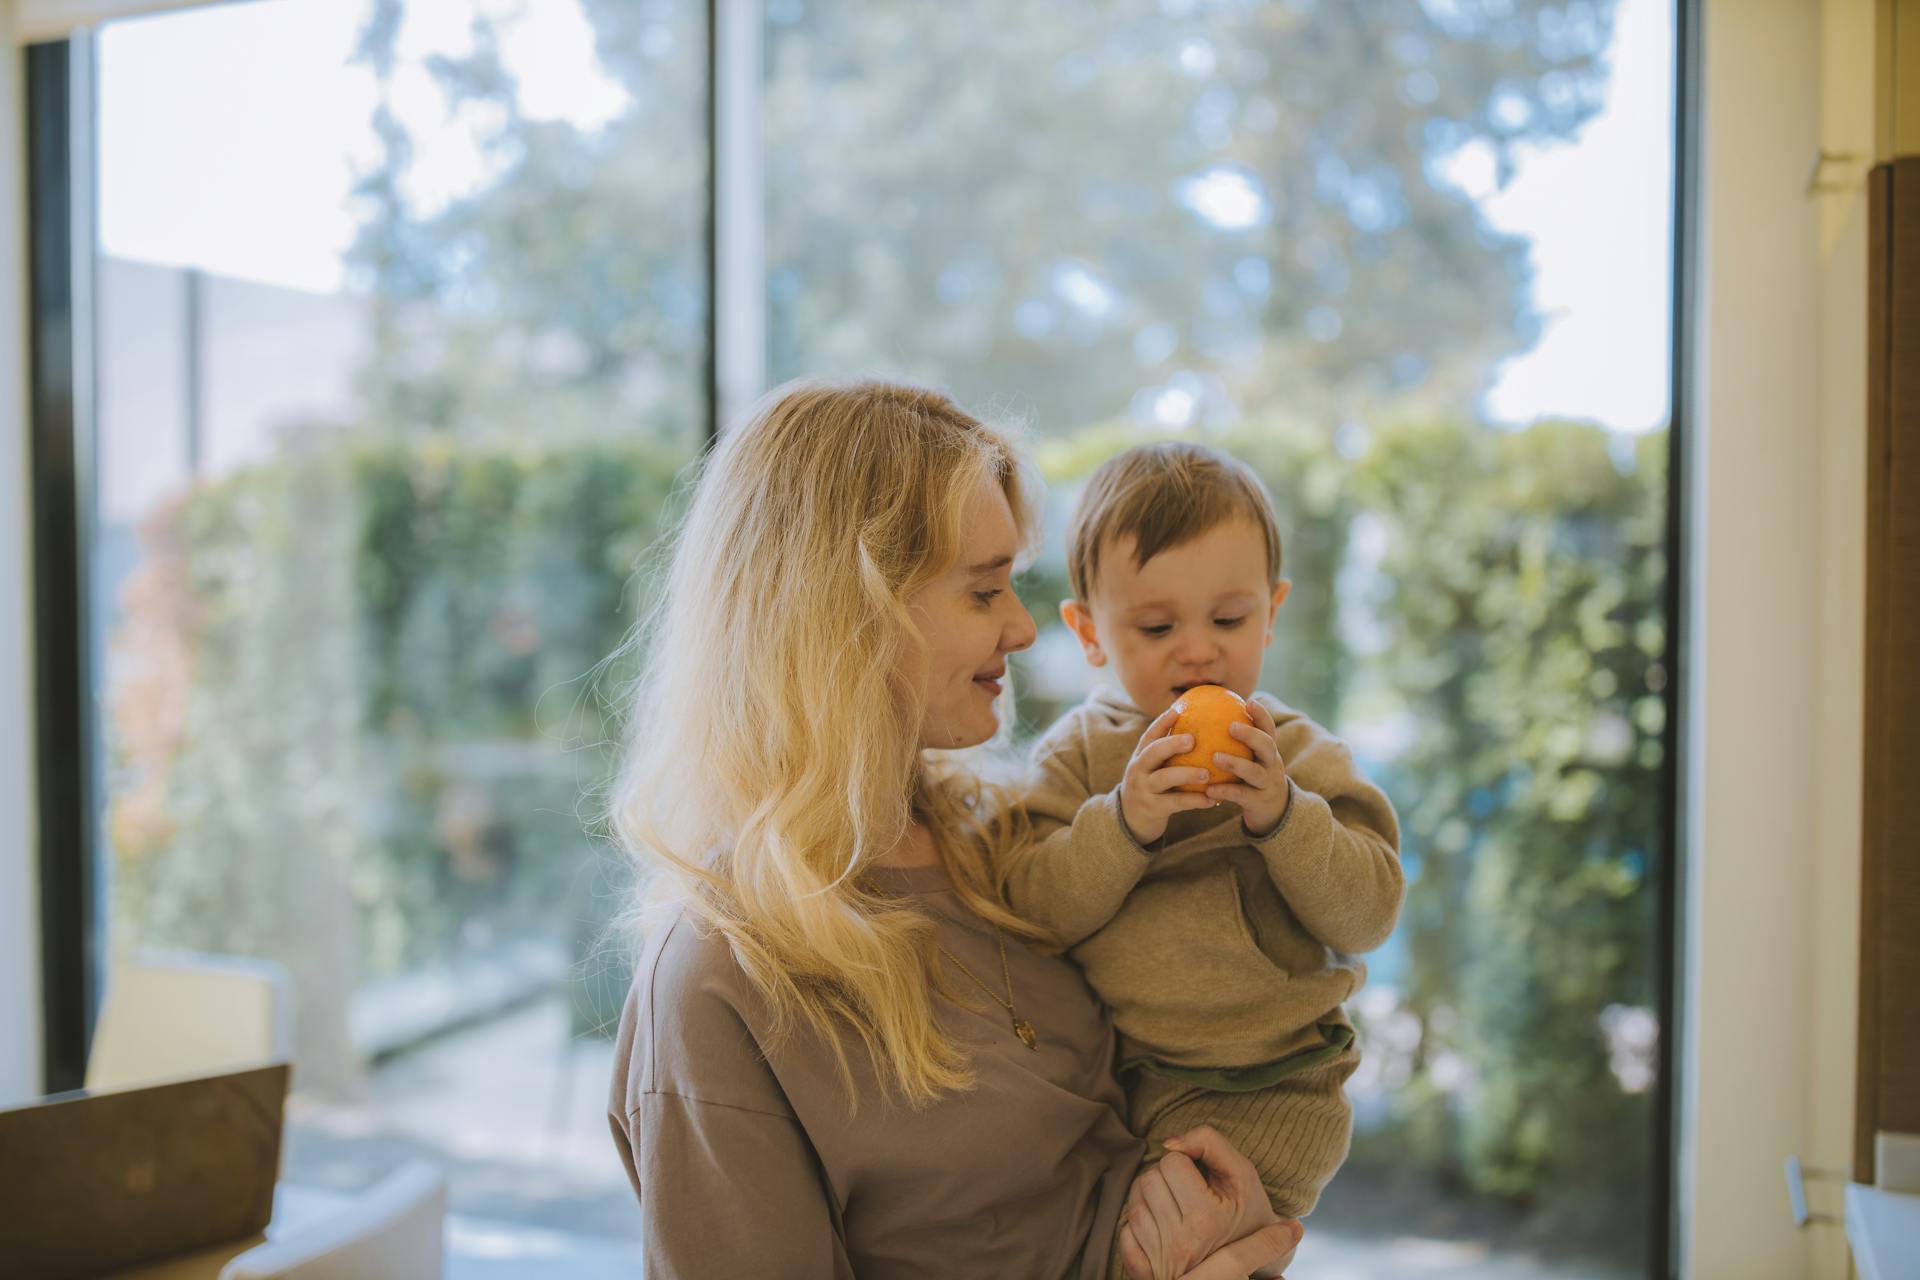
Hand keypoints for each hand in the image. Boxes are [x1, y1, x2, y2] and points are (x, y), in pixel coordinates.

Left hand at [1116, 1125, 1298, 1279]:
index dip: (1184, 1160)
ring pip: (1133, 1206)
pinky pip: (1124, 1234)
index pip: (1171, 1163)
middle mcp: (1183, 1243)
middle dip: (1164, 1177)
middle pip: (1148, 1181)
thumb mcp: (1241, 1171)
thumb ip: (1209, 1142)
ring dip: (1149, 1199)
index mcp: (1207, 1219)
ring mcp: (1163, 1259)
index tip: (1198, 1176)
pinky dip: (1136, 1227)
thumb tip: (1167, 1143)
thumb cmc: (1246, 1208)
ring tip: (1174, 1206)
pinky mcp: (1148, 1272)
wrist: (1251, 1255)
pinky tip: (1160, 1226)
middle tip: (1185, 1190)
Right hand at [1119, 706, 1217, 846]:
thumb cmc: (1151, 788)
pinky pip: (1176, 803)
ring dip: (1186, 774)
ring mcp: (1144, 789)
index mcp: (1140, 757)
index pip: (1149, 735)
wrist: (1130, 820)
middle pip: (1152, 752)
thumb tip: (1200, 731)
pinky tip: (1213, 800)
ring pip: (1164, 778)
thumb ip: (1169, 754)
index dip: (1162, 722)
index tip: (1177, 709)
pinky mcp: (1153, 808)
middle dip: (1171, 744)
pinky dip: (1195, 801)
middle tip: (1193, 740)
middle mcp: (1139, 770)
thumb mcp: (1152, 769)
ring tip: (1207, 774)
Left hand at [1203, 700, 1289, 837]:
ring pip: (1254, 771)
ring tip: (1215, 757)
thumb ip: (1237, 742)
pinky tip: (1208, 789)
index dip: (1261, 715)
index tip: (1249, 701)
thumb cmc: (1253, 778)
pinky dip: (1225, 791)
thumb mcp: (1252, 759)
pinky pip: (1241, 795)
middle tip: (1230, 726)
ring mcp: (1267, 783)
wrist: (1274, 812)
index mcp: (1268, 751)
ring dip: (1235, 763)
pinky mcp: (1259, 802)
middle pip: (1266, 745)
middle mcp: (1271, 764)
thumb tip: (1208, 716)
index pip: (1268, 729)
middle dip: (1250, 734)